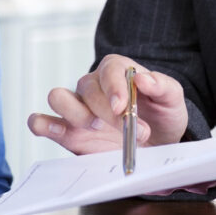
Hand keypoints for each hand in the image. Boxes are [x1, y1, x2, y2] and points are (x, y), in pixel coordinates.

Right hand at [27, 54, 188, 155]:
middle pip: (86, 88)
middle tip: (134, 133)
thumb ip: (163, 86)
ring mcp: (78, 109)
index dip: (113, 87)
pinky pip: (42, 122)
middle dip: (109, 113)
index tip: (123, 107)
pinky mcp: (68, 132)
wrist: (158, 144)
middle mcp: (93, 86)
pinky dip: (43, 124)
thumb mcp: (173, 99)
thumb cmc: (163, 115)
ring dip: (75, 114)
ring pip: (58, 98)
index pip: (108, 70)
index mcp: (117, 70)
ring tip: (97, 130)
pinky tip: (53, 129)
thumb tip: (144, 79)